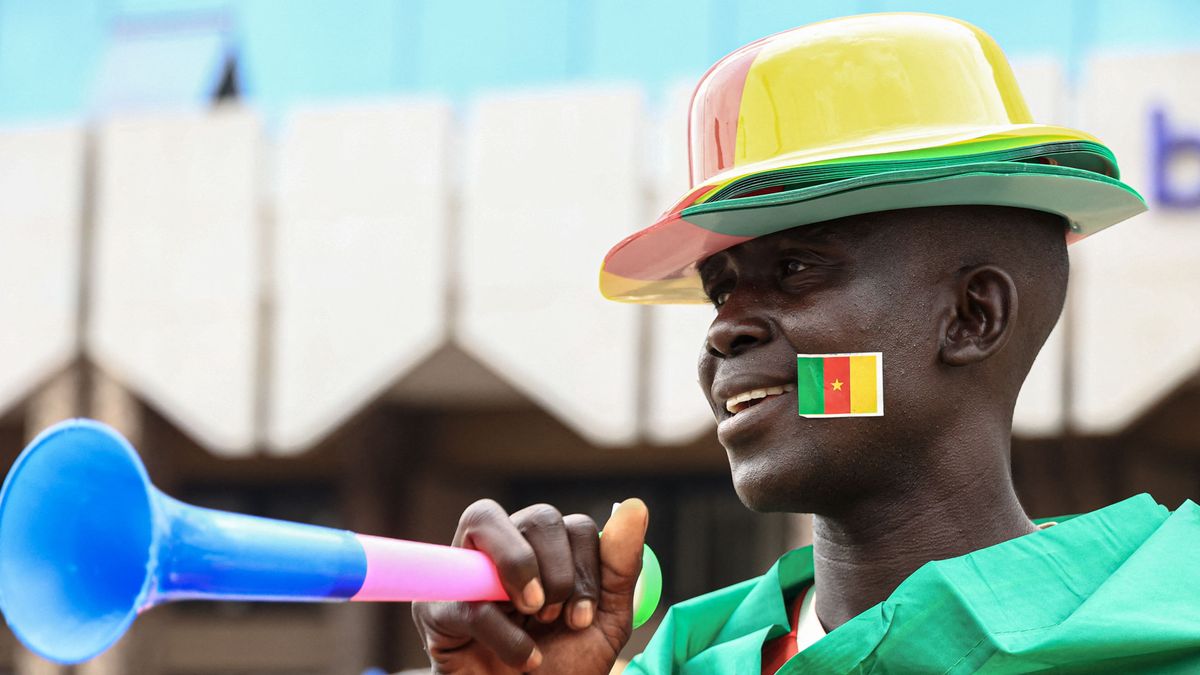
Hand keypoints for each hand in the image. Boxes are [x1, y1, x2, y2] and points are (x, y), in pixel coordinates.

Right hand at [412, 498, 648, 673]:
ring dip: (523, 569)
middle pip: (538, 516)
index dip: (586, 567)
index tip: (583, 617)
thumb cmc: (562, 667)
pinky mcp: (433, 606)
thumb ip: (619, 565)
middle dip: (560, 572)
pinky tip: (523, 657)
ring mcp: (464, 571)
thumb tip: (635, 505)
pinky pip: (467, 595)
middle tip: (556, 617)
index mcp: (546, 552)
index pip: (572, 525)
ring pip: (486, 520)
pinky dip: (504, 632)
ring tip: (536, 619)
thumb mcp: (605, 621)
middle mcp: (504, 550)